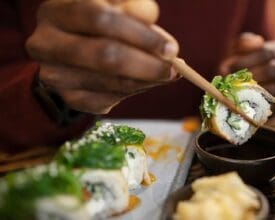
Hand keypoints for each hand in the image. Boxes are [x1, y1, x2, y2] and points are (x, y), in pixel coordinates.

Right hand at [26, 0, 178, 113]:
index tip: (170, 48)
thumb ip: (138, 11)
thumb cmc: (99, 22)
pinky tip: (144, 82)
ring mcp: (54, 76)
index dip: (141, 36)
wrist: (73, 46)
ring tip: (166, 74)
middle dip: (147, 65)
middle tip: (174, 69)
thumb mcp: (116, 6)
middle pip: (106, 56)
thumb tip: (164, 43)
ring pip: (111, 83)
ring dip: (147, 81)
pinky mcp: (68, 99)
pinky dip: (134, 92)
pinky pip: (109, 101)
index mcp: (56, 11)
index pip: (102, 20)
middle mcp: (46, 44)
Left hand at [219, 33, 274, 114]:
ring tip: (234, 92)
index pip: (268, 52)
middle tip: (230, 80)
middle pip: (273, 70)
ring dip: (252, 91)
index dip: (248, 59)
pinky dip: (257, 106)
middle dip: (249, 75)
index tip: (229, 66)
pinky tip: (241, 104)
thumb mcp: (236, 48)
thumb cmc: (237, 61)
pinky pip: (274, 107)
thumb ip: (244, 42)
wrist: (236, 84)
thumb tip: (258, 42)